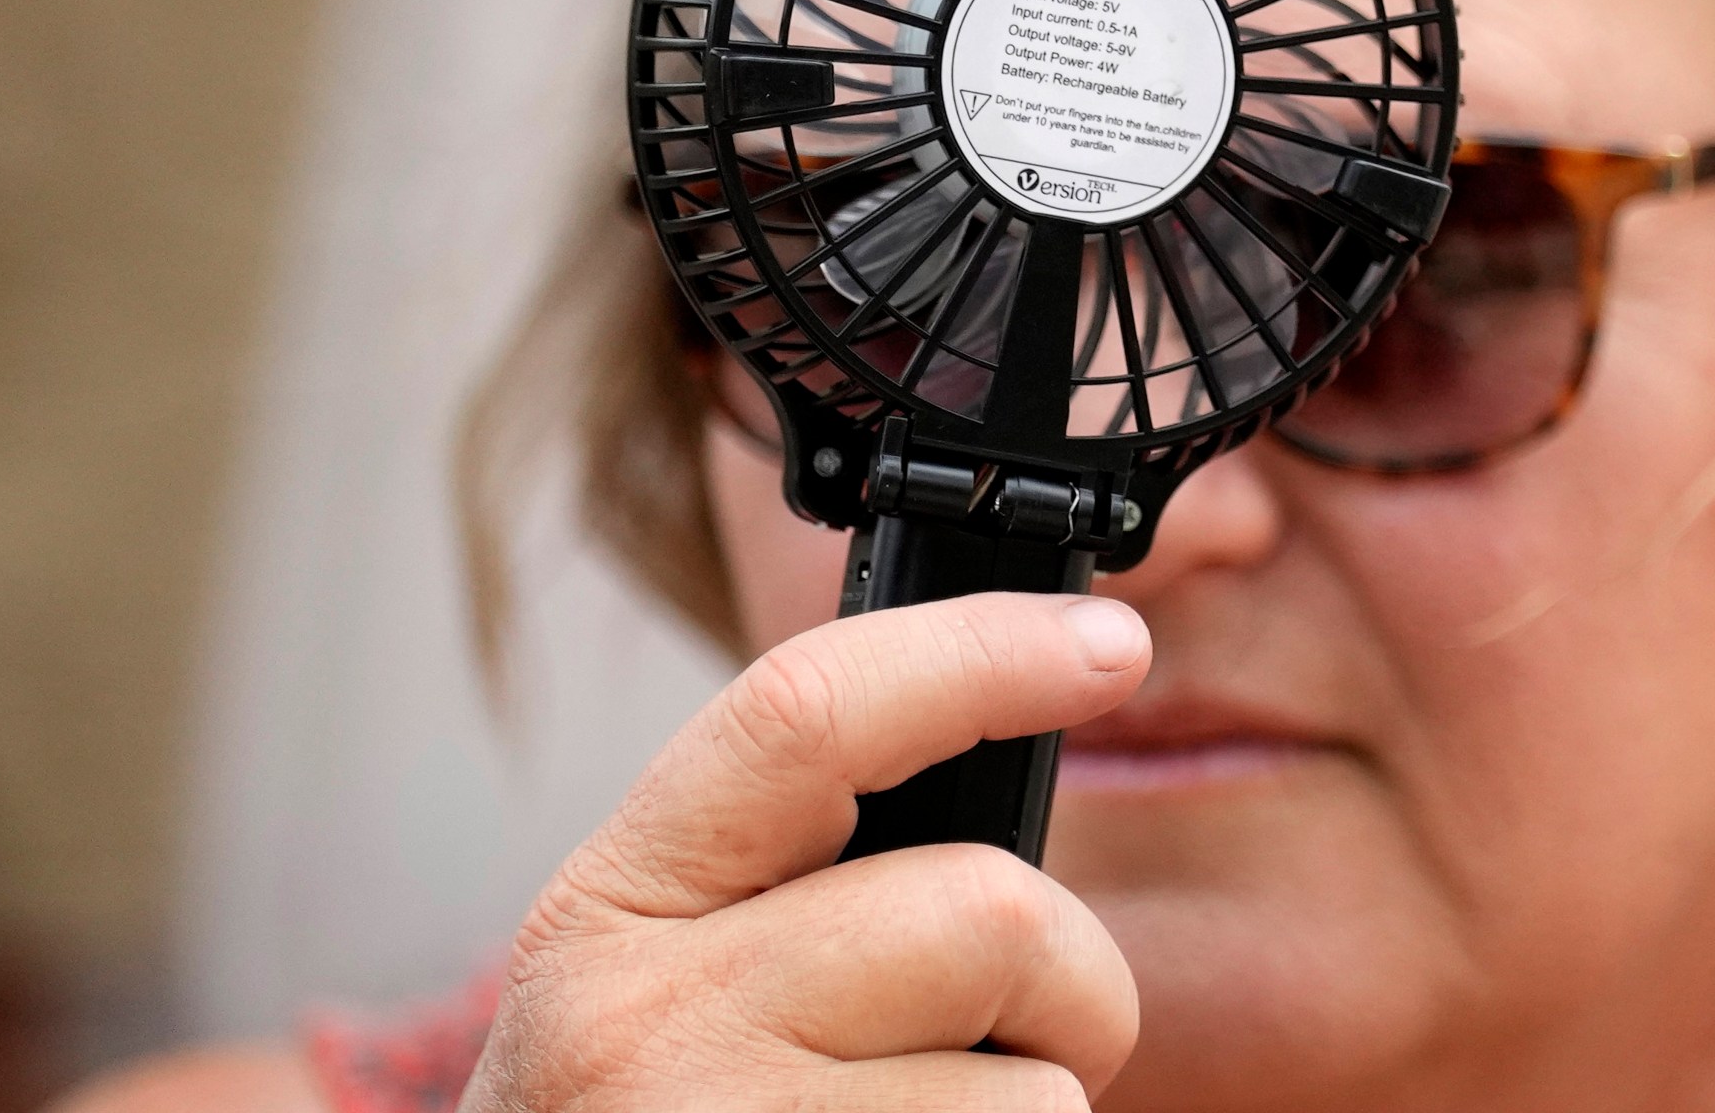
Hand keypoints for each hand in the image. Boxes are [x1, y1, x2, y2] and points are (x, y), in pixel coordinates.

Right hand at [457, 592, 1151, 1110]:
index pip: (804, 715)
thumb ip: (799, 884)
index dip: (979, 654)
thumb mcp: (661, 990)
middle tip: (1024, 1048)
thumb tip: (1015, 752)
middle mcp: (637, 1027)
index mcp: (608, 912)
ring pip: (1040, 1095)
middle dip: (1072, 986)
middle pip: (991, 913)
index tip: (1105, 645)